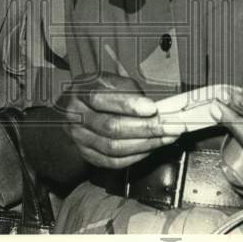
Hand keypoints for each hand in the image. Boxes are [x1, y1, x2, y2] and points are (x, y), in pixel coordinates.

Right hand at [58, 72, 182, 168]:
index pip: (101, 99)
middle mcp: (75, 116)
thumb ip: (128, 90)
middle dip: (145, 128)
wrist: (74, 109)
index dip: (129, 105)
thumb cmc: (98, 91)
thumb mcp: (110, 80)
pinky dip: (134, 157)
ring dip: (144, 144)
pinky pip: (113, 161)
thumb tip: (151, 107)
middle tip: (168, 127)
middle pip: (111, 127)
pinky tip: (150, 149)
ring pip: (113, 147)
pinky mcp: (87, 154)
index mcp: (81, 91)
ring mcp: (79, 138)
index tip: (152, 109)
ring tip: (165, 139)